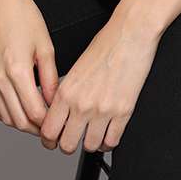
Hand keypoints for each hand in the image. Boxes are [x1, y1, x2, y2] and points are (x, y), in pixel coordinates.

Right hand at [0, 0, 58, 134]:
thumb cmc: (23, 16)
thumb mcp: (45, 46)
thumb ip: (51, 78)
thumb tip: (55, 101)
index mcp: (17, 71)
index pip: (34, 113)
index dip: (48, 124)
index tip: (59, 126)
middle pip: (19, 121)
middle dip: (37, 130)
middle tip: (52, 132)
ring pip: (5, 117)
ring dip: (22, 124)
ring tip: (39, 122)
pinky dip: (8, 115)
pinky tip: (21, 110)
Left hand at [39, 10, 160, 153]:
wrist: (132, 32)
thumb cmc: (107, 43)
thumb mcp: (77, 66)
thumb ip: (67, 91)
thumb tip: (61, 111)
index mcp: (67, 91)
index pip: (49, 130)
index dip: (49, 139)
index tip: (53, 140)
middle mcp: (82, 104)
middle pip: (67, 145)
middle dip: (69, 144)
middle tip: (73, 138)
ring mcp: (103, 110)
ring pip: (90, 147)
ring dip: (91, 142)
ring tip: (93, 133)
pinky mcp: (124, 112)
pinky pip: (112, 141)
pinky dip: (109, 141)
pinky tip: (108, 132)